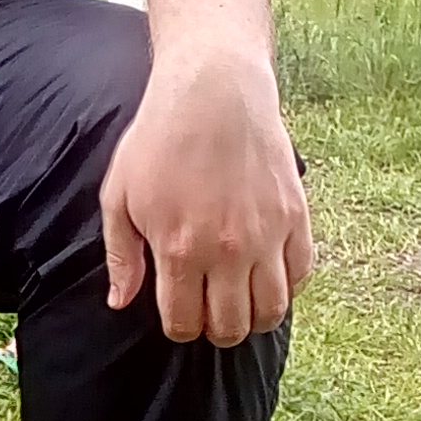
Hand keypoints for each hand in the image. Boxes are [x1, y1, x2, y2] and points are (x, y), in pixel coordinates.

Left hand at [101, 46, 311, 345]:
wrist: (214, 91)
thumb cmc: (159, 140)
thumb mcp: (119, 195)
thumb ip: (120, 255)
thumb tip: (120, 302)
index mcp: (178, 250)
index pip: (184, 324)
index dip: (180, 328)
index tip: (179, 312)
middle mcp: (226, 252)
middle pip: (231, 328)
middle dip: (216, 329)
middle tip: (209, 311)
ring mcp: (267, 236)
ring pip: (271, 311)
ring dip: (254, 317)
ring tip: (241, 302)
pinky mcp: (296, 217)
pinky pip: (301, 275)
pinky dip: (287, 286)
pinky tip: (268, 275)